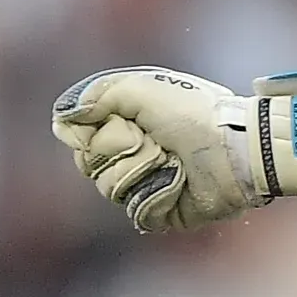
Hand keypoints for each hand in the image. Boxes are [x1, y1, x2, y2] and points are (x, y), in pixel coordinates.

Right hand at [54, 67, 258, 231]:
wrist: (232, 147)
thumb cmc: (194, 112)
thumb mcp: (142, 87)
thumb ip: (98, 96)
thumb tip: (64, 118)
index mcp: (124, 122)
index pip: (79, 136)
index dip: (88, 132)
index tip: (115, 123)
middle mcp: (129, 152)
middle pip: (87, 162)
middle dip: (116, 146)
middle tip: (149, 137)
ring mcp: (143, 182)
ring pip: (107, 186)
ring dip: (139, 167)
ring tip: (169, 157)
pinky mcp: (158, 209)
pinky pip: (134, 207)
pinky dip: (155, 190)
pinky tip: (176, 179)